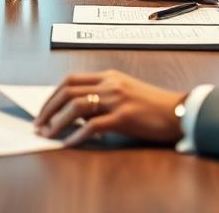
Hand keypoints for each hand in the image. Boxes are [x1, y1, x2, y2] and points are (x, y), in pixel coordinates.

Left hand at [33, 70, 185, 146]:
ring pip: (76, 106)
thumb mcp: (124, 93)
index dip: (52, 95)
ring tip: (48, 134)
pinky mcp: (124, 117)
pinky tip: (69, 143)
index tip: (43, 109)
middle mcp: (110, 83)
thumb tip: (75, 113)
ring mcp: (117, 99)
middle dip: (48, 108)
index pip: (70, 80)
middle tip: (39, 124)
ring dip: (57, 121)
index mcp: (109, 75)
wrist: (179, 111)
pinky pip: (93, 126)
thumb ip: (101, 98)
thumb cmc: (153, 105)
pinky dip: (77, 135)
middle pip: (68, 91)